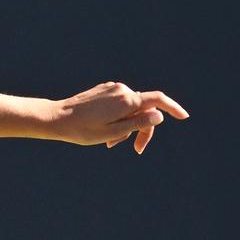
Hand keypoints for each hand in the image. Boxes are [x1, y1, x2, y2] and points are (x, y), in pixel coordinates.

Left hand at [54, 82, 188, 154]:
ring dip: (126, 126)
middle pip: (144, 108)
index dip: (173, 108)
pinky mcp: (104, 91)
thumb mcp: (112, 132)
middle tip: (136, 150)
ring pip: (130, 109)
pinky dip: (118, 119)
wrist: (55, 118)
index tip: (184, 117)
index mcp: (127, 100)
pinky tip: (104, 131)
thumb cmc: (82, 130)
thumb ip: (138, 123)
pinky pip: (119, 105)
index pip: (158, 99)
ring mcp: (112, 89)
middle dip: (142, 129)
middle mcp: (122, 90)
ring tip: (110, 143)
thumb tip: (159, 115)